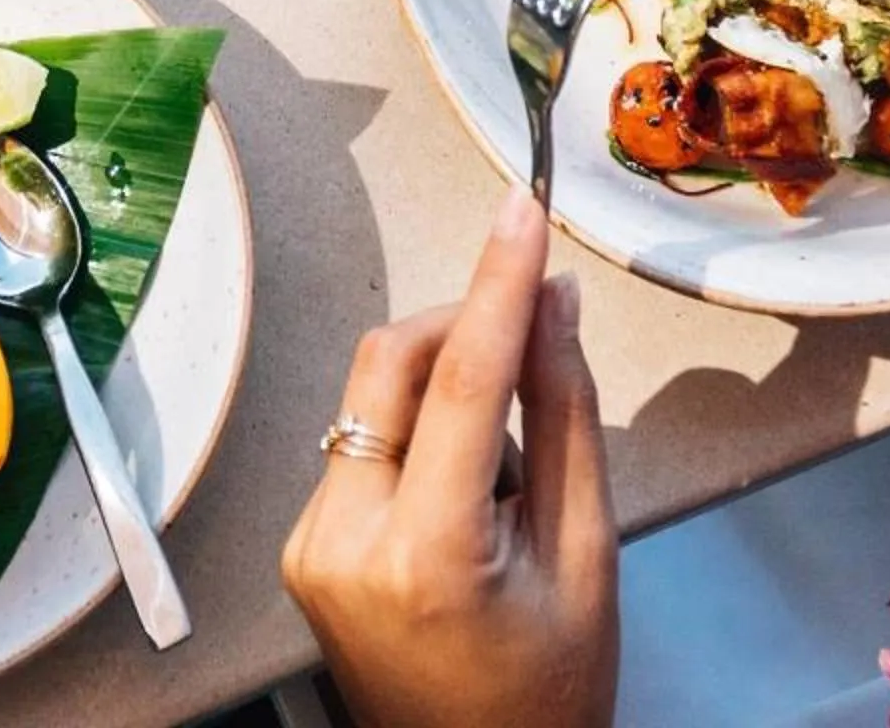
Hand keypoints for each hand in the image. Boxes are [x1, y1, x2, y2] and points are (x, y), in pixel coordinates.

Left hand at [282, 190, 616, 727]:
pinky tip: (465, 499)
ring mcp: (310, 545)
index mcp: (426, 555)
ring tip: (507, 479)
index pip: (463, 380)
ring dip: (447, 392)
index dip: (497, 282)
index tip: (523, 210)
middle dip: (466, 328)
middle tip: (538, 343)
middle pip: (394, 365)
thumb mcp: (587, 553)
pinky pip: (361, 442)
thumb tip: (553, 300)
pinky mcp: (302, 545)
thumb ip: (567, 416)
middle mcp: (344, 543)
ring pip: (375, 397)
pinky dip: (420, 437)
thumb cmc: (545, 690)